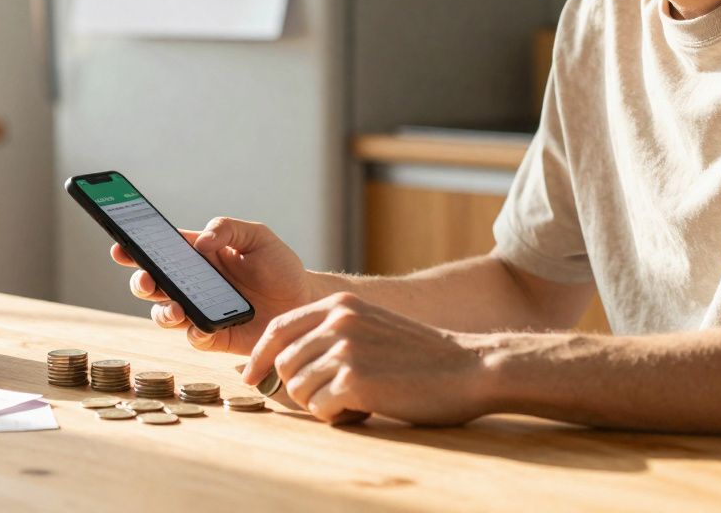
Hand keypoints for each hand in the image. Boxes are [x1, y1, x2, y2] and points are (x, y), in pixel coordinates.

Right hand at [110, 217, 319, 354]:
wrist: (304, 302)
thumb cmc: (280, 266)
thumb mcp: (258, 236)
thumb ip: (228, 229)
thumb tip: (200, 242)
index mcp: (197, 255)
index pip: (160, 249)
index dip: (135, 247)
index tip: (120, 244)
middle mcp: (193, 283)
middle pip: (152, 283)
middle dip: (141, 281)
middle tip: (146, 279)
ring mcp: (200, 311)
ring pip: (164, 313)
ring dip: (162, 310)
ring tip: (175, 308)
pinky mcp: (214, 336)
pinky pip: (193, 337)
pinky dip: (193, 332)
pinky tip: (201, 326)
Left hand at [241, 292, 495, 424]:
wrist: (469, 368)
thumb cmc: (421, 356)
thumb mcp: (371, 326)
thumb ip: (331, 334)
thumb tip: (281, 364)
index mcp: (339, 305)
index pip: (278, 328)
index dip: (260, 356)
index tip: (251, 377)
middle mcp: (337, 321)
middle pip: (284, 364)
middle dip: (300, 389)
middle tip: (335, 398)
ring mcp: (344, 349)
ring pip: (299, 390)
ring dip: (323, 405)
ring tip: (358, 401)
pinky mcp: (354, 380)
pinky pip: (321, 409)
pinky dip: (339, 416)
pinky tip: (367, 409)